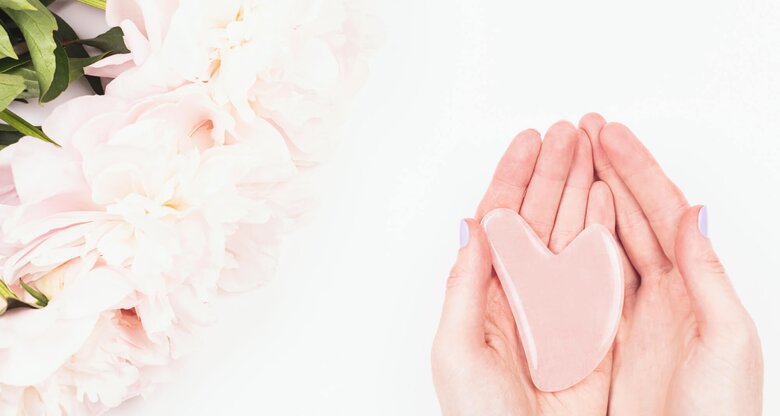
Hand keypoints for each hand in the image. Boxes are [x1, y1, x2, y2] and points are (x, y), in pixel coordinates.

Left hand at [432, 122, 615, 414]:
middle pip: (540, 215)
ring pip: (571, 232)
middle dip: (553, 170)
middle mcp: (523, 289)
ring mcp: (560, 304)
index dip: (512, 177)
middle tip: (568, 130)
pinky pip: (600, 269)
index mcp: (486, 290)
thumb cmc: (477, 414)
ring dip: (579, 188)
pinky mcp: (591, 324)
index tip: (527, 141)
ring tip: (589, 148)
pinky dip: (604, 231)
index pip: (500, 220)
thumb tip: (473, 228)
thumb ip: (464, 285)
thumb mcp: (455, 347)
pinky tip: (606, 199)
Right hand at [579, 114, 763, 414]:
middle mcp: (663, 294)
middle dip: (607, 169)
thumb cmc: (717, 415)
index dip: (637, 169)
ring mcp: (631, 313)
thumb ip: (708, 274)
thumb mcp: (726, 340)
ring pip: (604, 241)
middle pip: (630, 215)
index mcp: (695, 288)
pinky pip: (583, 282)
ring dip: (586, 198)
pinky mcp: (604, 336)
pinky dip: (568, 248)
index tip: (611, 135)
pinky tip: (553, 225)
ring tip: (567, 161)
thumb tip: (693, 213)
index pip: (663, 211)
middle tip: (582, 132)